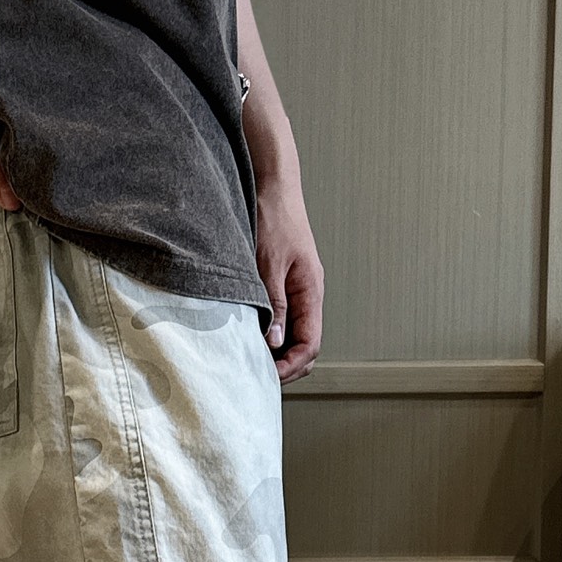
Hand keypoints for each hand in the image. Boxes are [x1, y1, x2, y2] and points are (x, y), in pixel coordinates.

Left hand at [255, 173, 322, 382]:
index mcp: (311, 291)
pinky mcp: (284, 284)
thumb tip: (273, 343)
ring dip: (277, 351)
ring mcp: (297, 290)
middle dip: (286, 365)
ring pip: (293, 334)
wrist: (272, 185)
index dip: (291, 365)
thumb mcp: (268, 264)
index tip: (268, 376)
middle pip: (305, 345)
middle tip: (258, 375)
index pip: (310, 344)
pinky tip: (250, 337)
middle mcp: (308, 294)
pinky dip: (270, 333)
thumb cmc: (274, 217)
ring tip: (251, 360)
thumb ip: (274, 304)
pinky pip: (283, 318)